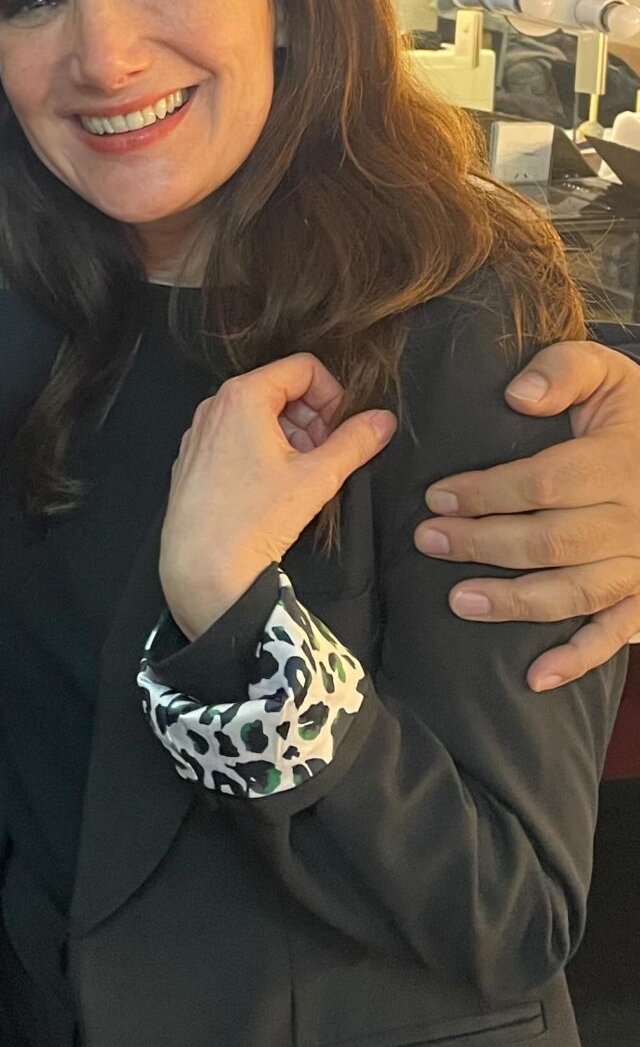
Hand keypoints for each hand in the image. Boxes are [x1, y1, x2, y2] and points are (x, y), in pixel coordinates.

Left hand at [160, 356, 395, 641]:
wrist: (202, 569)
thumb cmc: (253, 521)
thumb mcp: (317, 477)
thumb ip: (355, 442)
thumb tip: (382, 421)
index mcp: (243, 396)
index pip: (303, 367)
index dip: (333, 394)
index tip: (342, 428)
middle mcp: (215, 406)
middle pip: (280, 389)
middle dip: (313, 417)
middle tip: (328, 454)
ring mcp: (201, 433)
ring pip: (259, 415)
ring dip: (291, 436)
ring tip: (304, 474)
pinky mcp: (194, 460)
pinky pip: (236, 437)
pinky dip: (262, 450)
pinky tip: (274, 487)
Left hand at [414, 340, 639, 690]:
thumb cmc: (633, 411)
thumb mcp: (605, 372)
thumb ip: (561, 370)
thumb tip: (517, 395)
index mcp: (618, 462)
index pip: (545, 482)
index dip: (487, 492)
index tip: (437, 497)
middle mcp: (634, 519)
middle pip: (551, 540)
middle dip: (482, 544)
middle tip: (427, 541)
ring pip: (575, 591)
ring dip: (515, 601)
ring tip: (458, 600)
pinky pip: (615, 631)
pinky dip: (578, 657)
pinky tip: (535, 676)